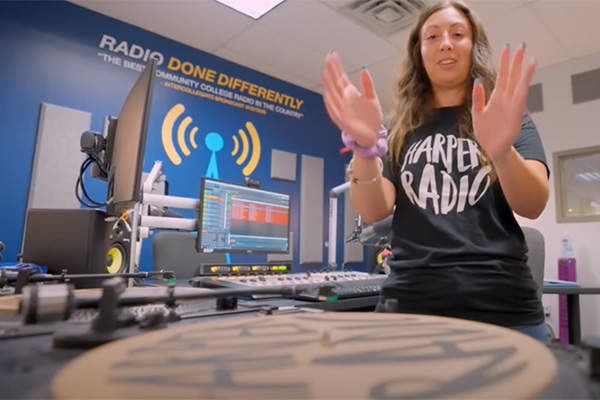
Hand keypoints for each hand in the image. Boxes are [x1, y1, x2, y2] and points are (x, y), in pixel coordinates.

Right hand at [321, 51, 382, 147]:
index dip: (337, 66)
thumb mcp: (372, 98)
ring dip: (328, 84)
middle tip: (327, 57)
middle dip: (331, 70)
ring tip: (324, 72)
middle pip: (335, 82)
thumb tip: (364, 69)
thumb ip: (367, 85)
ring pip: (333, 94)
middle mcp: (343, 99)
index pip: (341, 77)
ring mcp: (341, 109)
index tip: (333, 54)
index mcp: (350, 93)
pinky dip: (330, 103)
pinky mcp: (342, 120)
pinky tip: (327, 94)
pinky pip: (334, 110)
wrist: (371, 135)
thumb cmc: (371, 117)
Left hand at [472, 43, 535, 164]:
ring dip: (524, 71)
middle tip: (522, 44)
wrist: (493, 148)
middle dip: (516, 61)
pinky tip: (526, 77)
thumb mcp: (477, 113)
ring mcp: (512, 105)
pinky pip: (520, 97)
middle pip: (512, 76)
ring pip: (519, 84)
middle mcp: (506, 99)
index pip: (502, 76)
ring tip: (530, 57)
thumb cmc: (486, 132)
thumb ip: (478, 97)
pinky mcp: (515, 113)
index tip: (506, 47)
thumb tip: (477, 81)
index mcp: (496, 98)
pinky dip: (524, 86)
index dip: (504, 62)